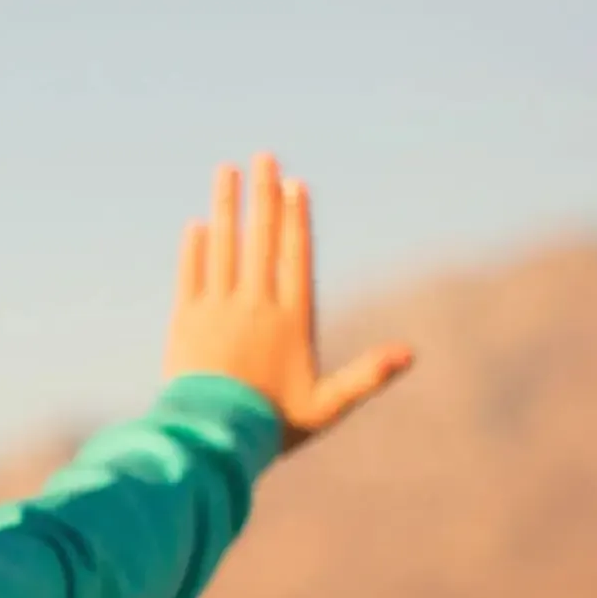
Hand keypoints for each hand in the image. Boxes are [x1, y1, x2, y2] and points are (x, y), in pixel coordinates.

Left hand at [164, 154, 411, 451]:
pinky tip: (196, 226)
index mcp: (291, 320)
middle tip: (263, 158)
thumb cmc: (274, 426)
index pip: (295, 257)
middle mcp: (254, 306)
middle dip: (262, 196)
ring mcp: (217, 310)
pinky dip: (194, 249)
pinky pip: (190, 275)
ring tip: (226, 171)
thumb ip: (367, 375)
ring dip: (225, 207)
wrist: (212, 440)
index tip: (294, 186)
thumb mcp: (328, 405)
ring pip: (222, 247)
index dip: (296, 220)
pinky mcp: (185, 322)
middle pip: (260, 240)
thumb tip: (411, 353)